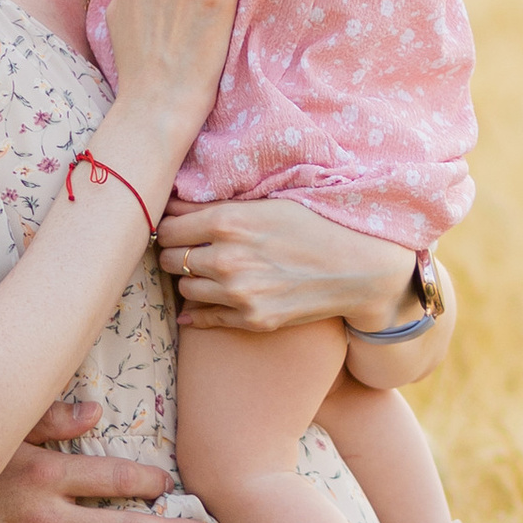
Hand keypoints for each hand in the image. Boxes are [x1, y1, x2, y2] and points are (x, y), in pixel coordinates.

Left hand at [158, 200, 413, 335]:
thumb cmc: (313, 226)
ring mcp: (238, 294)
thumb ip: (217, 205)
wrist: (356, 268)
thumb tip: (172, 206)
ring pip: (183, 289)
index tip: (177, 227)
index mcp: (227, 222)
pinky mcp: (251, 319)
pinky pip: (203, 317)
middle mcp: (226, 259)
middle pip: (168, 259)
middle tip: (189, 249)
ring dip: (191, 279)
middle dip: (175, 253)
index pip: (166, 227)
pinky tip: (210, 299)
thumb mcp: (266, 203)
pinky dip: (199, 310)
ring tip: (209, 270)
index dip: (168, 226)